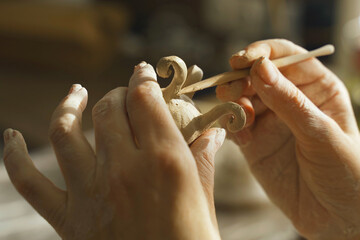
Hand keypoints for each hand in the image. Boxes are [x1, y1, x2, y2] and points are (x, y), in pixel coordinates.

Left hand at [3, 63, 224, 239]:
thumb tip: (213, 133)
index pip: (145, 99)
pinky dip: (13, 156)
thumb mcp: (203, 201)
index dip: (143, 79)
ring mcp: (91, 192)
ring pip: (66, 131)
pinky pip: (28, 183)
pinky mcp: (69, 218)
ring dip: (69, 105)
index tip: (143, 72)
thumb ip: (203, 161)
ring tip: (76, 93)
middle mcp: (124, 169)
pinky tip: (11, 136)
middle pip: (110, 109)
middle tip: (125, 93)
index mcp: (165, 162)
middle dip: (118, 93)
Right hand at [216, 39, 359, 238]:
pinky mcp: (253, 142)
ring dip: (232, 103)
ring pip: (240, 98)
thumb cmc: (346, 173)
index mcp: (315, 88)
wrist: (336, 219)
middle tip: (231, 91)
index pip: (285, 57)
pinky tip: (243, 139)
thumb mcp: (321, 133)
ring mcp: (269, 121)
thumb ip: (288, 101)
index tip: (242, 60)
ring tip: (239, 119)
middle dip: (239, 80)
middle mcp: (289, 100)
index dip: (262, 53)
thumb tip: (259, 67)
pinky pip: (234, 125)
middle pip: (255, 75)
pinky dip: (231, 126)